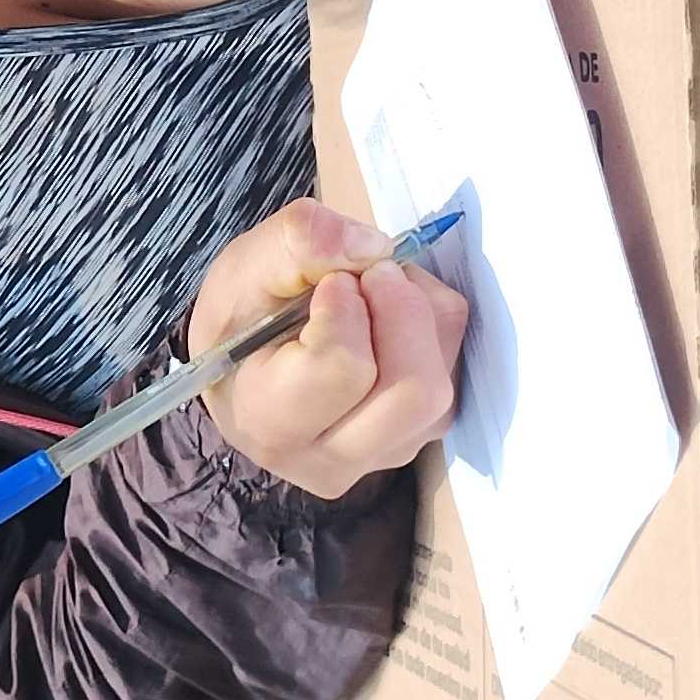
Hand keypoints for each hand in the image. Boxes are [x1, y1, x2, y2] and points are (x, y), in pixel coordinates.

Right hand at [185, 198, 471, 499]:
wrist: (250, 364)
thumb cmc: (242, 321)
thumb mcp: (245, 266)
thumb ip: (299, 240)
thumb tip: (374, 247)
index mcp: (270, 422)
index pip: (342, 368)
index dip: (345, 305)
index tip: (326, 283)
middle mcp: (332, 459)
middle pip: (414, 391)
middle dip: (404, 311)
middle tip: (369, 275)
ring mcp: (384, 455)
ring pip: (443, 385)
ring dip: (422, 314)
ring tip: (374, 293)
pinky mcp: (421, 438)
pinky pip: (456, 377)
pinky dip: (435, 328)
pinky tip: (391, 318)